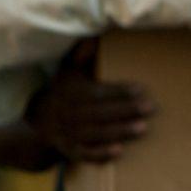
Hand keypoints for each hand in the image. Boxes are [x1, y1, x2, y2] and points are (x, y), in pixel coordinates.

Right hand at [25, 39, 155, 163]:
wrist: (40, 123)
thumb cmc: (64, 91)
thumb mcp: (68, 71)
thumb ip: (81, 54)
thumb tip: (93, 36)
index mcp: (71, 93)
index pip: (97, 93)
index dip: (119, 91)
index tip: (140, 89)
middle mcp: (69, 114)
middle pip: (99, 113)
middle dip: (125, 111)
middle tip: (150, 108)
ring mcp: (69, 134)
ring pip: (96, 134)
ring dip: (119, 132)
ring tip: (143, 128)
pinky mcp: (71, 151)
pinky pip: (85, 154)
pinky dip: (100, 155)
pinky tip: (119, 151)